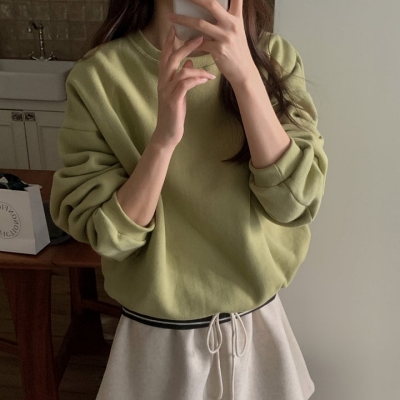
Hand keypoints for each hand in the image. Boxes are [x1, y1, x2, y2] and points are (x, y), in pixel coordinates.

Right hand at [153, 25, 215, 147]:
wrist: (167, 134)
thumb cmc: (174, 114)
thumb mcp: (179, 93)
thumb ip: (183, 77)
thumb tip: (190, 62)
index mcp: (163, 80)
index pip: (164, 56)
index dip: (170, 42)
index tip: (176, 28)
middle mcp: (162, 83)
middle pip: (171, 58)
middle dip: (185, 46)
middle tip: (199, 37)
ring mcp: (167, 92)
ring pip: (180, 71)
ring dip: (197, 68)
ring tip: (209, 69)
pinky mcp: (173, 101)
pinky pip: (185, 85)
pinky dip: (197, 80)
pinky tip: (206, 80)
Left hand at [168, 0, 256, 86]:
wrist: (243, 71)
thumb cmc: (238, 50)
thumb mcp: (238, 31)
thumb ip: (228, 19)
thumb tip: (213, 9)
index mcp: (237, 18)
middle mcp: (231, 25)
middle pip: (211, 4)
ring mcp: (224, 37)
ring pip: (199, 24)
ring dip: (183, 19)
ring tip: (171, 17)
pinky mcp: (218, 50)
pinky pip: (199, 43)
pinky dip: (189, 42)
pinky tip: (181, 39)